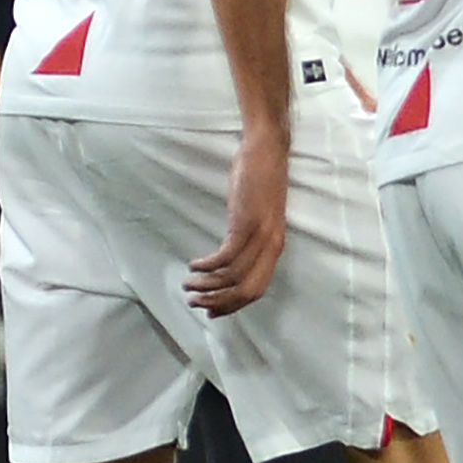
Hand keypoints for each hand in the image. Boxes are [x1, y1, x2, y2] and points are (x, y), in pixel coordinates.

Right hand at [188, 127, 289, 316]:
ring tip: (188, 285)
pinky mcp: (246, 222)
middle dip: (219, 303)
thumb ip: (251, 239)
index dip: (233, 306)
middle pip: (246, 291)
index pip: (256, 290)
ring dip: (207, 286)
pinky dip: (207, 266)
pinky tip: (194, 264)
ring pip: (233, 278)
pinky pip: (226, 257)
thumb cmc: (260, 180)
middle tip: (195, 302)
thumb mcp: (260, 216)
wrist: (267, 150)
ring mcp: (260, 235)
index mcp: (275, 248)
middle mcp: (271, 246)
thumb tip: (231, 258)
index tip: (212, 312)